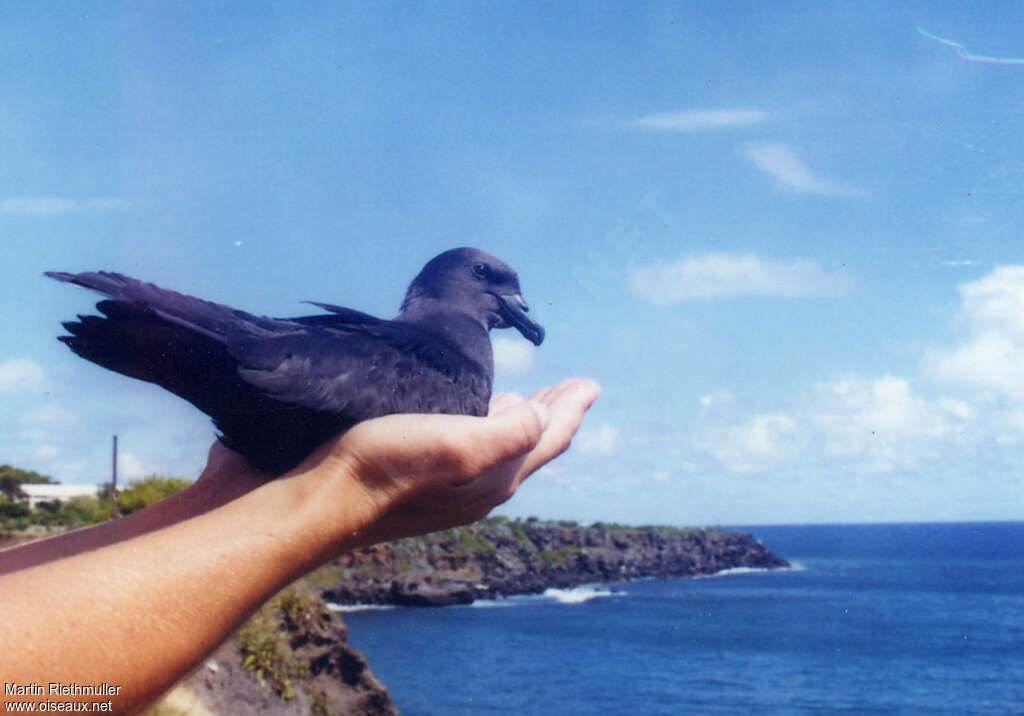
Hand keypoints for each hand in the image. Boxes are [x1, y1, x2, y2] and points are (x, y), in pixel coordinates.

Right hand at [294, 378, 600, 547]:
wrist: (317, 503)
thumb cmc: (384, 468)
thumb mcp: (458, 446)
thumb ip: (509, 432)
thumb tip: (542, 413)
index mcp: (496, 476)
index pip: (548, 438)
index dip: (572, 408)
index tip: (591, 384)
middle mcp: (479, 485)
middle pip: (531, 443)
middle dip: (554, 412)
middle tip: (573, 387)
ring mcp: (449, 485)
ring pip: (502, 446)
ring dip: (522, 418)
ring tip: (532, 397)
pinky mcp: (420, 477)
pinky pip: (473, 447)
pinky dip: (488, 424)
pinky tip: (474, 412)